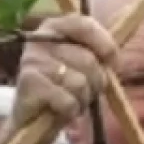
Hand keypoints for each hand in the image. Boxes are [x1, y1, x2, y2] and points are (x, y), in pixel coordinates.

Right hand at [0, 14, 117, 143]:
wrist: (32, 119)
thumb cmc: (63, 88)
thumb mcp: (81, 66)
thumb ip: (98, 55)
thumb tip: (114, 59)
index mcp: (54, 27)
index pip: (84, 24)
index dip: (105, 44)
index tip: (114, 62)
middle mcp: (40, 40)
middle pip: (88, 59)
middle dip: (95, 82)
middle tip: (84, 92)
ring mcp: (32, 60)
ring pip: (80, 82)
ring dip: (82, 99)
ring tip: (69, 100)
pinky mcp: (28, 83)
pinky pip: (67, 100)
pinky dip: (70, 110)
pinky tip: (59, 110)